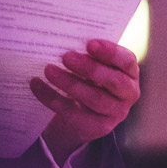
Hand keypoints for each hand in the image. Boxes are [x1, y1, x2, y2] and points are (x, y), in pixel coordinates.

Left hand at [31, 39, 139, 165]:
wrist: (82, 113)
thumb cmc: (88, 79)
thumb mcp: (93, 66)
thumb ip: (87, 55)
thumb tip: (63, 39)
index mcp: (129, 73)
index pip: (127, 61)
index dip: (111, 52)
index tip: (89, 44)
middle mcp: (128, 94)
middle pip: (114, 82)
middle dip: (90, 68)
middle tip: (66, 56)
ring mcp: (116, 113)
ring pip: (96, 99)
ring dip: (71, 84)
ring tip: (48, 70)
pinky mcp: (99, 127)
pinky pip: (75, 114)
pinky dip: (53, 98)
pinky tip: (37, 85)